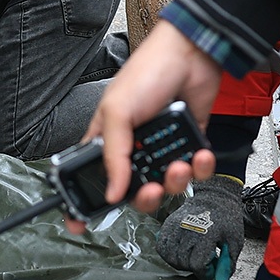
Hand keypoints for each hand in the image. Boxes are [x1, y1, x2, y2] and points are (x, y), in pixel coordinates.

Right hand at [65, 21, 220, 233]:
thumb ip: (114, 156)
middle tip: (151, 188)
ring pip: (167, 184)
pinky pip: (195, 170)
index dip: (86, 202)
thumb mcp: (118, 113)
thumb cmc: (147, 72)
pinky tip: (198, 153)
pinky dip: (199, 166)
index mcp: (107, 140)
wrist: (191, 55)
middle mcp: (134, 148)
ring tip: (179, 163)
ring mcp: (162, 147)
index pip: (92, 179)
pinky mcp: (188, 144)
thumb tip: (112, 193)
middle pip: (134, 192)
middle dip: (145, 196)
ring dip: (175, 179)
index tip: (80, 223)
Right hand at [157, 175, 244, 279]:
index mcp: (206, 234)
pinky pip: (162, 247)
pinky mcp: (168, 225)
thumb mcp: (234, 243)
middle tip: (205, 261)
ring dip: (182, 262)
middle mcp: (188, 230)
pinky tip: (181, 251)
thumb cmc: (227, 218)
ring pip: (170, 257)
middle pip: (183, 263)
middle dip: (195, 268)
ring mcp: (175, 227)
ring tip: (193, 256)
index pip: (197, 265)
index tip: (212, 269)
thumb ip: (227, 265)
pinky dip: (169, 254)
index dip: (206, 273)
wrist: (215, 197)